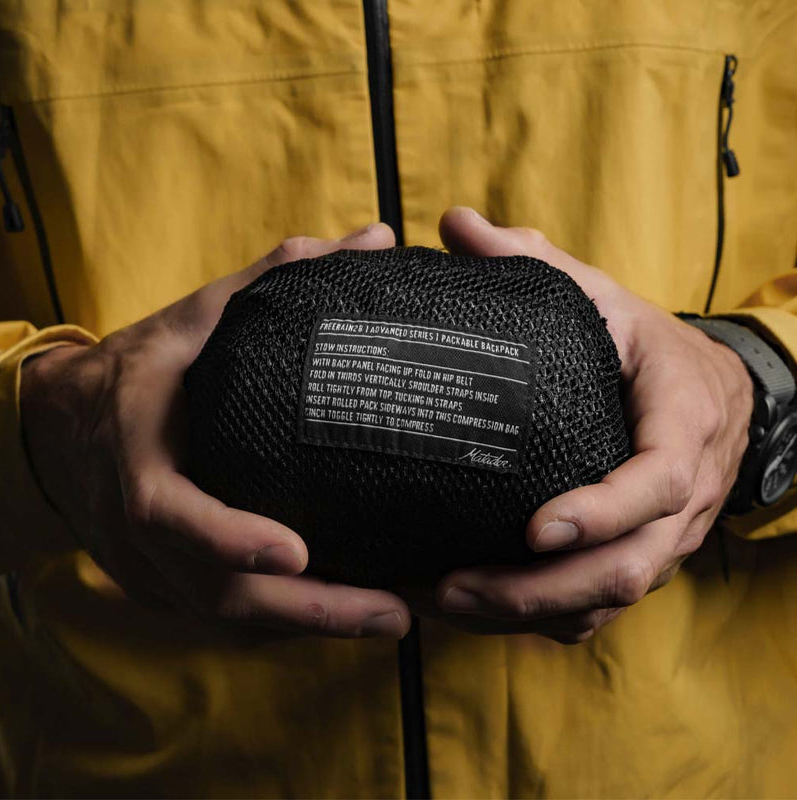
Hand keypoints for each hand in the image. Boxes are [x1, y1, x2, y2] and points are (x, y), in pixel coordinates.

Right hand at [21, 224, 409, 638]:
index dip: (225, 538)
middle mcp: (136, 527)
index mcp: (135, 453)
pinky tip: (347, 616)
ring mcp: (147, 566)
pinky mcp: (164, 584)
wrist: (65, 423)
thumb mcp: (198, 314)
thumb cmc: (141, 367)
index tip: (295, 554)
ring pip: (226, 618)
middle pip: (213, 593)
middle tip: (393, 614)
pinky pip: (226, 617)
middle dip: (306, 611)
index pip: (166, 511)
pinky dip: (285, 622)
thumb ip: (278, 277)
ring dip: (308, 627)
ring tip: (391, 619)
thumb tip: (375, 238)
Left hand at [432, 207, 752, 642]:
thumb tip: (452, 223)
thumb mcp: (603, 295)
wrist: (714, 391)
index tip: (534, 528)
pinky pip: (603, 608)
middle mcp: (683, 496)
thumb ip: (532, 262)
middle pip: (628, 567)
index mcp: (682, 424)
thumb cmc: (647, 345)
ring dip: (531, 613)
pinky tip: (482, 613)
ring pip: (611, 599)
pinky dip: (547, 619)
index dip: (602, 510)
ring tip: (448, 604)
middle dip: (541, 589)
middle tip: (454, 586)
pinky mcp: (644, 557)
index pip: (657, 481)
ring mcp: (666, 537)